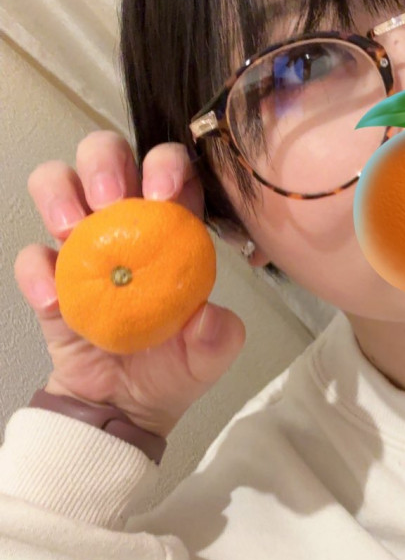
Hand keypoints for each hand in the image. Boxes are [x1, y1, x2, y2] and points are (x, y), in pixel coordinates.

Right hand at [14, 131, 246, 437]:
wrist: (124, 404)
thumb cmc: (173, 366)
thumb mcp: (209, 355)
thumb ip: (219, 336)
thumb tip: (207, 316)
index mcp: (173, 227)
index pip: (171, 171)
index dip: (167, 166)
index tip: (163, 194)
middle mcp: (126, 221)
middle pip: (108, 155)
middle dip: (105, 161)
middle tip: (109, 198)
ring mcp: (83, 243)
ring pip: (58, 181)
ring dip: (60, 193)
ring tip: (72, 231)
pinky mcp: (49, 274)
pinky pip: (31, 254)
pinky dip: (36, 271)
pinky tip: (53, 300)